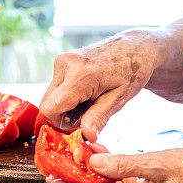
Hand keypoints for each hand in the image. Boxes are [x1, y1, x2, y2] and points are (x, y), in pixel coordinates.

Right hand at [39, 31, 164, 140]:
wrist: (136, 47)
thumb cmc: (132, 71)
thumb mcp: (120, 98)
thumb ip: (99, 117)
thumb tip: (87, 136)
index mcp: (80, 75)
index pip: (50, 108)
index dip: (63, 123)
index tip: (82, 124)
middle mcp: (65, 64)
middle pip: (47, 104)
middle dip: (64, 115)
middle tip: (89, 114)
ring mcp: (62, 60)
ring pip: (50, 96)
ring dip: (66, 105)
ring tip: (91, 100)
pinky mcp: (62, 59)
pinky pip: (56, 86)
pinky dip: (67, 95)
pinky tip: (87, 91)